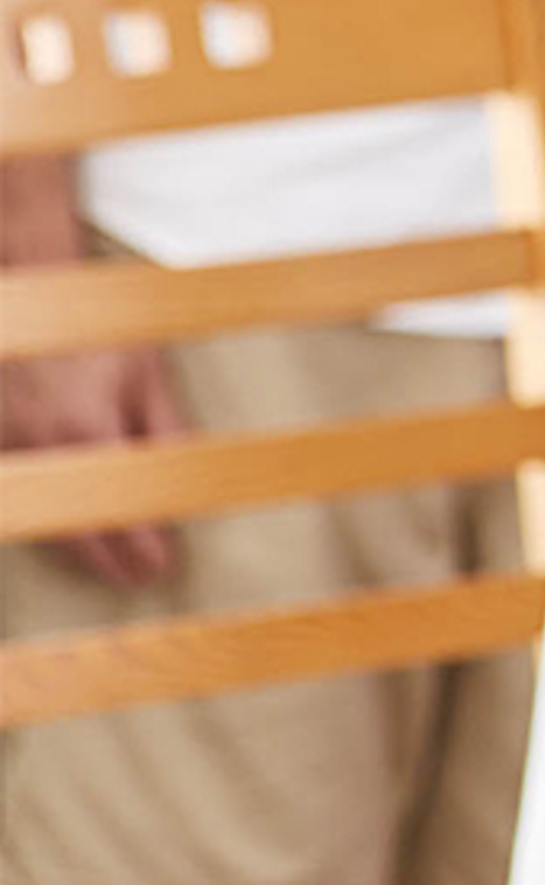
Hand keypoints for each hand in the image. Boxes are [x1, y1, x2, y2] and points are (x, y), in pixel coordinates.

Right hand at [0, 342, 189, 587]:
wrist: (32, 308)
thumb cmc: (93, 333)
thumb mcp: (146, 373)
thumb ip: (166, 427)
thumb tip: (187, 475)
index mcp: (90, 430)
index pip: (122, 509)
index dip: (142, 545)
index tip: (160, 564)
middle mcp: (44, 448)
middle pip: (78, 528)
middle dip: (110, 560)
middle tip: (138, 576)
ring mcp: (11, 450)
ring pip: (42, 518)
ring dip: (74, 547)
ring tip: (106, 563)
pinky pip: (18, 497)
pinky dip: (42, 519)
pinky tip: (61, 531)